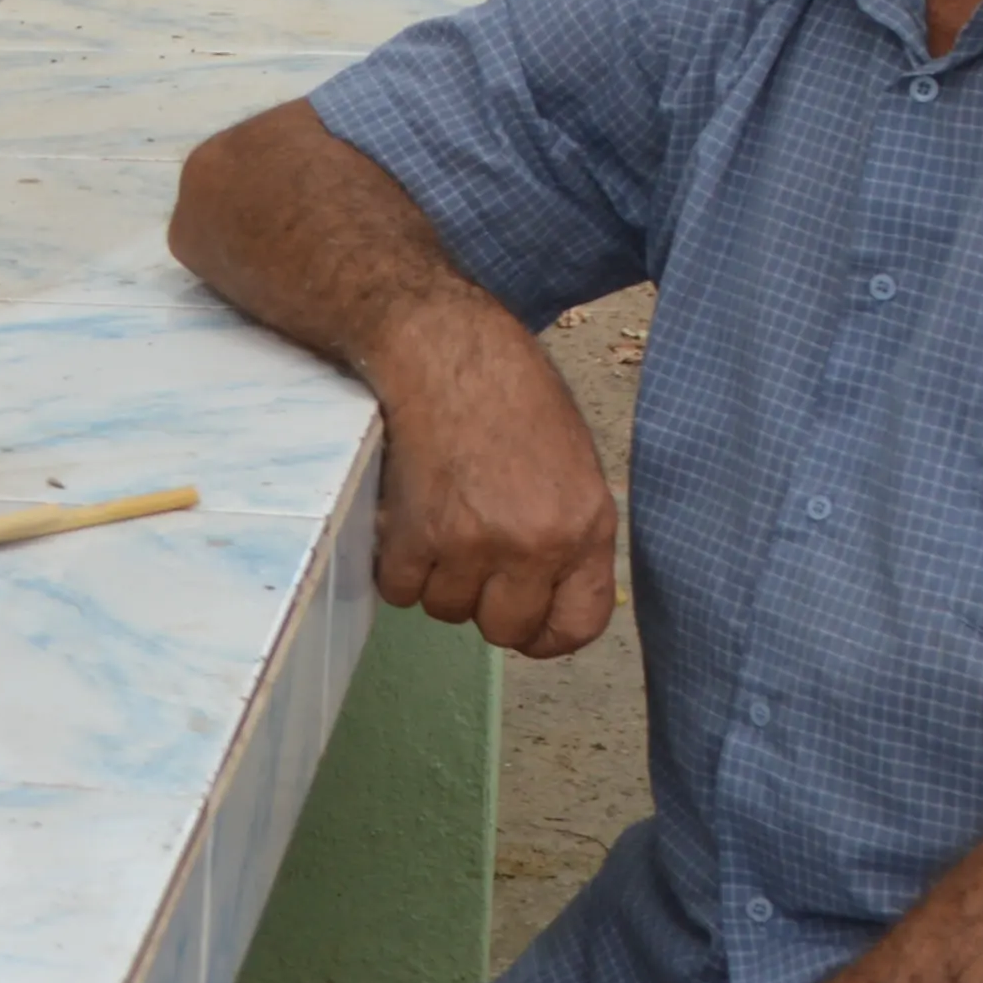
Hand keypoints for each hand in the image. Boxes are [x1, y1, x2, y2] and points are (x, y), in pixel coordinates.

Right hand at [359, 299, 621, 656]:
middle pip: (503, 629)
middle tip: (468, 561)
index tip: (523, 622)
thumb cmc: (507, 392)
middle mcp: (537, 543)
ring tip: (436, 525)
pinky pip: (400, 588)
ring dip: (434, 578)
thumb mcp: (571, 464)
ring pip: (444, 609)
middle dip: (482, 604)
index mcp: (586, 526)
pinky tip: (405, 521)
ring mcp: (475, 544)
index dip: (545, 634)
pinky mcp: (418, 535)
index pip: (579, 625)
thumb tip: (544, 589)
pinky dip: (396, 564)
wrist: (444, 348)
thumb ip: (566, 531)